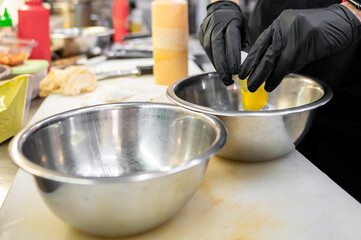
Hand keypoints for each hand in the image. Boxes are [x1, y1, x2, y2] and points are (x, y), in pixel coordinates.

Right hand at [198, 1, 251, 85]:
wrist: (220, 9)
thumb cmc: (235, 21)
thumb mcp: (244, 30)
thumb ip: (245, 45)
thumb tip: (248, 65)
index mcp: (230, 22)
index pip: (231, 41)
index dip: (233, 57)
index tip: (236, 71)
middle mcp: (216, 26)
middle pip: (217, 48)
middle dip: (223, 66)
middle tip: (228, 79)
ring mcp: (206, 30)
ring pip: (210, 51)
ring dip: (218, 66)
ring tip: (225, 78)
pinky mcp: (201, 36)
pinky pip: (207, 52)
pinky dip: (214, 62)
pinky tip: (220, 69)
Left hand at [239, 4, 360, 91]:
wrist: (340, 23)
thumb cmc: (316, 29)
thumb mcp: (292, 32)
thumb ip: (279, 46)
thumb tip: (264, 67)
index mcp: (278, 24)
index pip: (259, 44)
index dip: (250, 59)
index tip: (242, 71)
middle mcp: (283, 29)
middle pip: (264, 54)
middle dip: (254, 70)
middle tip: (248, 83)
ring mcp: (293, 38)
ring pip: (274, 61)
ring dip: (265, 77)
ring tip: (257, 87)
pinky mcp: (303, 48)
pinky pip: (287, 66)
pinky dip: (278, 77)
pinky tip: (271, 84)